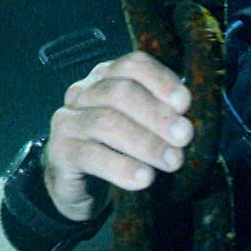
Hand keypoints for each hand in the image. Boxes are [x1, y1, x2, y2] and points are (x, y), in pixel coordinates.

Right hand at [43, 51, 193, 221]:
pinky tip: (144, 179)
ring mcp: (67, 119)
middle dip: (157, 115)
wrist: (82, 185)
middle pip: (121, 92)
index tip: (185, 104)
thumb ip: (163, 116)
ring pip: (107, 122)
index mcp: (107, 77)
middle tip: (184, 137)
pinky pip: (90, 155)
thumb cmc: (121, 149)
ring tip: (172, 161)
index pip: (133, 65)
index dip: (161, 81)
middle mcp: (84, 92)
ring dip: (145, 142)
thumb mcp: (143, 127)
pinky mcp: (59, 151)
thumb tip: (191, 121)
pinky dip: (121, 167)